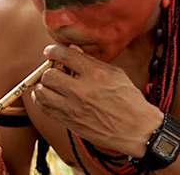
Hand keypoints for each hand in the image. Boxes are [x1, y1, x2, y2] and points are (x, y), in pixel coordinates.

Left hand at [32, 44, 162, 156]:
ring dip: (43, 85)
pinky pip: (45, 108)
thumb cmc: (129, 101)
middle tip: (54, 70)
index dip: (53, 51)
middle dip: (48, 70)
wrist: (137, 130)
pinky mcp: (70, 122)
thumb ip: (92, 61)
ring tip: (49, 84)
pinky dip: (41, 100)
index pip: (65, 55)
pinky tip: (48, 96)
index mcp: (95, 74)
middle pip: (48, 75)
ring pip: (42, 92)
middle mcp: (82, 91)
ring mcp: (74, 108)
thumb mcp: (116, 74)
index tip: (50, 52)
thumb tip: (73, 50)